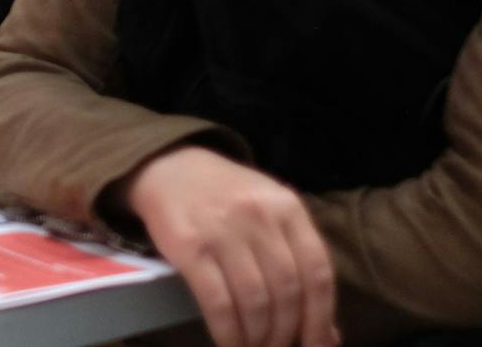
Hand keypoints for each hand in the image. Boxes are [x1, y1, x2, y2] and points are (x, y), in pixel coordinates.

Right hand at [118, 147, 337, 346]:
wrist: (168, 167)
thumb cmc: (226, 197)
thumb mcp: (269, 216)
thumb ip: (297, 263)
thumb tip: (327, 335)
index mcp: (287, 207)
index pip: (318, 272)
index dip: (320, 317)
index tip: (315, 344)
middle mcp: (258, 216)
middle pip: (287, 290)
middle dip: (285, 331)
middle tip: (277, 346)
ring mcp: (222, 230)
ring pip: (255, 300)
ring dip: (258, 335)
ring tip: (254, 346)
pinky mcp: (188, 245)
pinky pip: (217, 301)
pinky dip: (228, 331)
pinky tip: (229, 342)